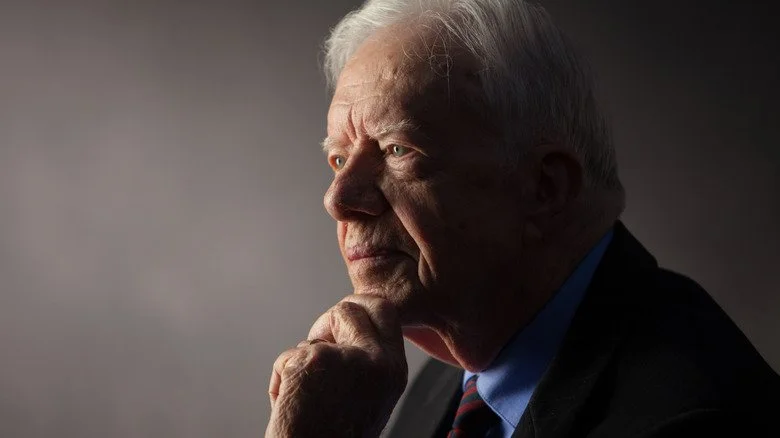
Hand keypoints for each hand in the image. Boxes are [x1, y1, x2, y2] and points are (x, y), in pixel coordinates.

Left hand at [266, 295, 407, 437]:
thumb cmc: (334, 437)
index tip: (341, 327)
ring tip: (303, 394)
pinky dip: (281, 379)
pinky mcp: (313, 361)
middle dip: (331, 318)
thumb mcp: (369, 394)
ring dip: (302, 358)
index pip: (385, 310)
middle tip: (318, 343)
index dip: (359, 311)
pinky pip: (288, 357)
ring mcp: (346, 358)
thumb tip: (342, 325)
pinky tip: (288, 405)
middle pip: (353, 306)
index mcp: (395, 370)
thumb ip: (366, 360)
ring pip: (314, 334)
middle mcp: (378, 360)